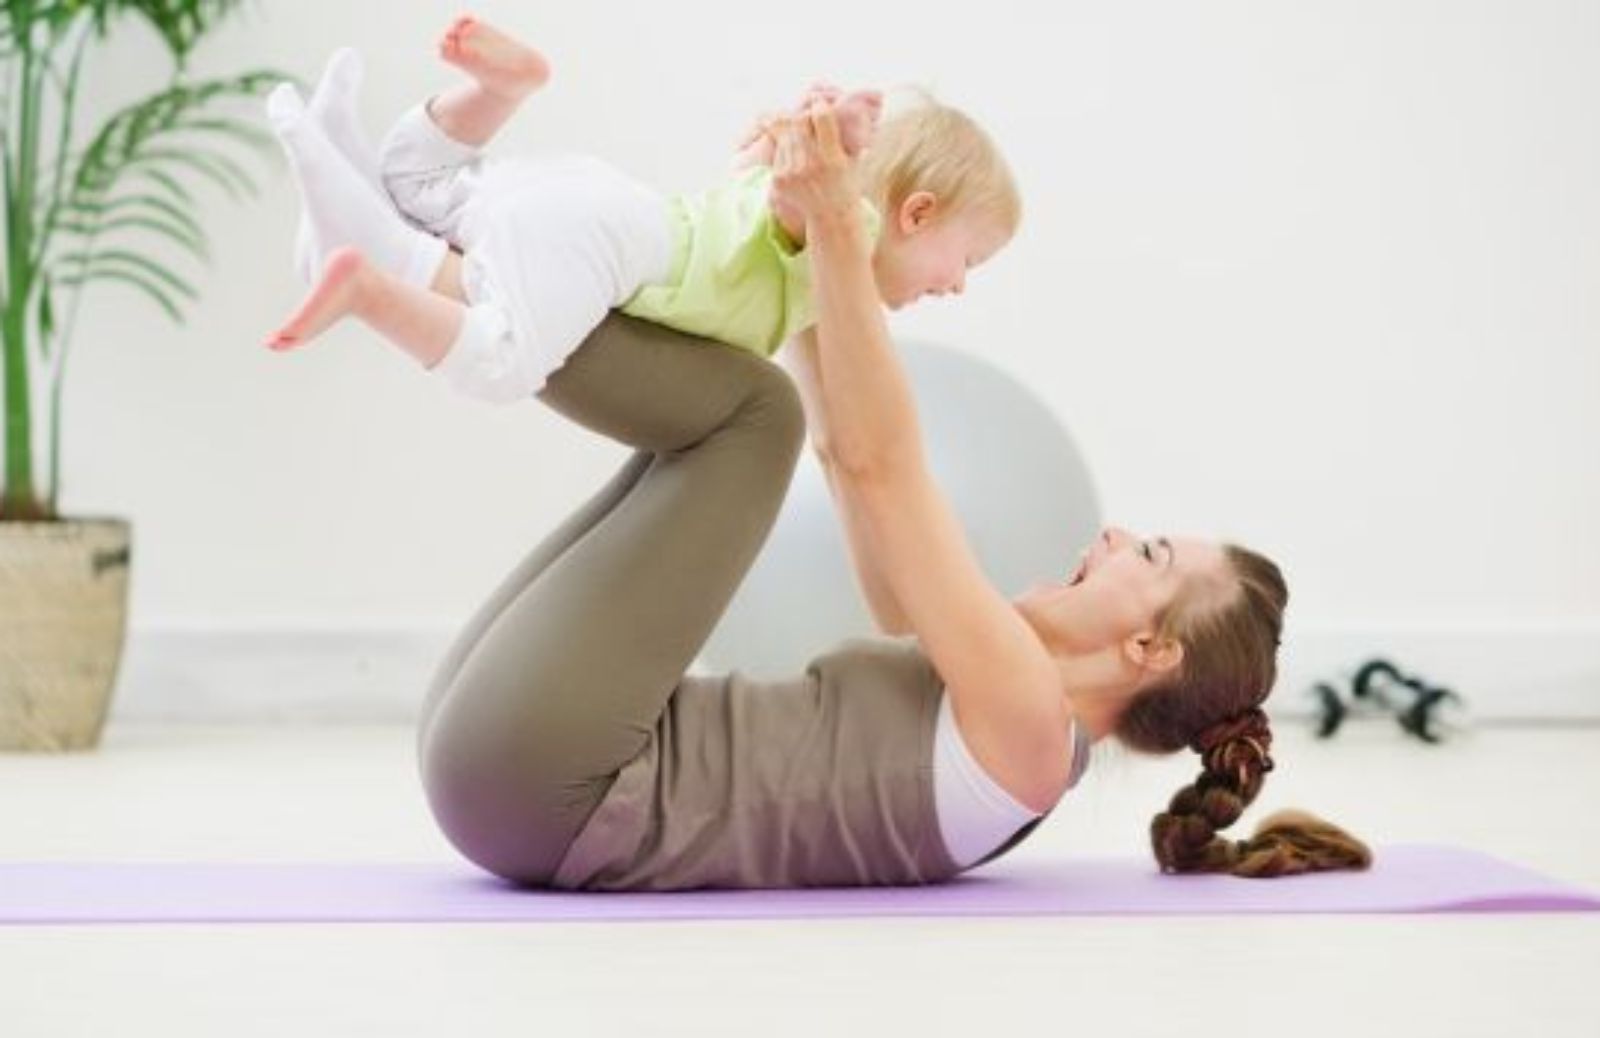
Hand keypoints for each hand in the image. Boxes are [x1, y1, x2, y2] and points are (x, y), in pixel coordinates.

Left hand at [768, 102, 859, 230]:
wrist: (831, 217)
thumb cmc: (845, 183)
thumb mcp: (852, 158)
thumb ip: (846, 132)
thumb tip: (848, 102)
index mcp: (832, 158)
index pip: (821, 116)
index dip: (820, 105)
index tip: (820, 104)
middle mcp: (811, 165)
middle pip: (798, 120)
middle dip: (803, 114)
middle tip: (807, 114)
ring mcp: (792, 173)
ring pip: (784, 132)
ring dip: (792, 128)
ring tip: (799, 129)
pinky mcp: (778, 179)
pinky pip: (778, 150)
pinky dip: (785, 145)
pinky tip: (794, 149)